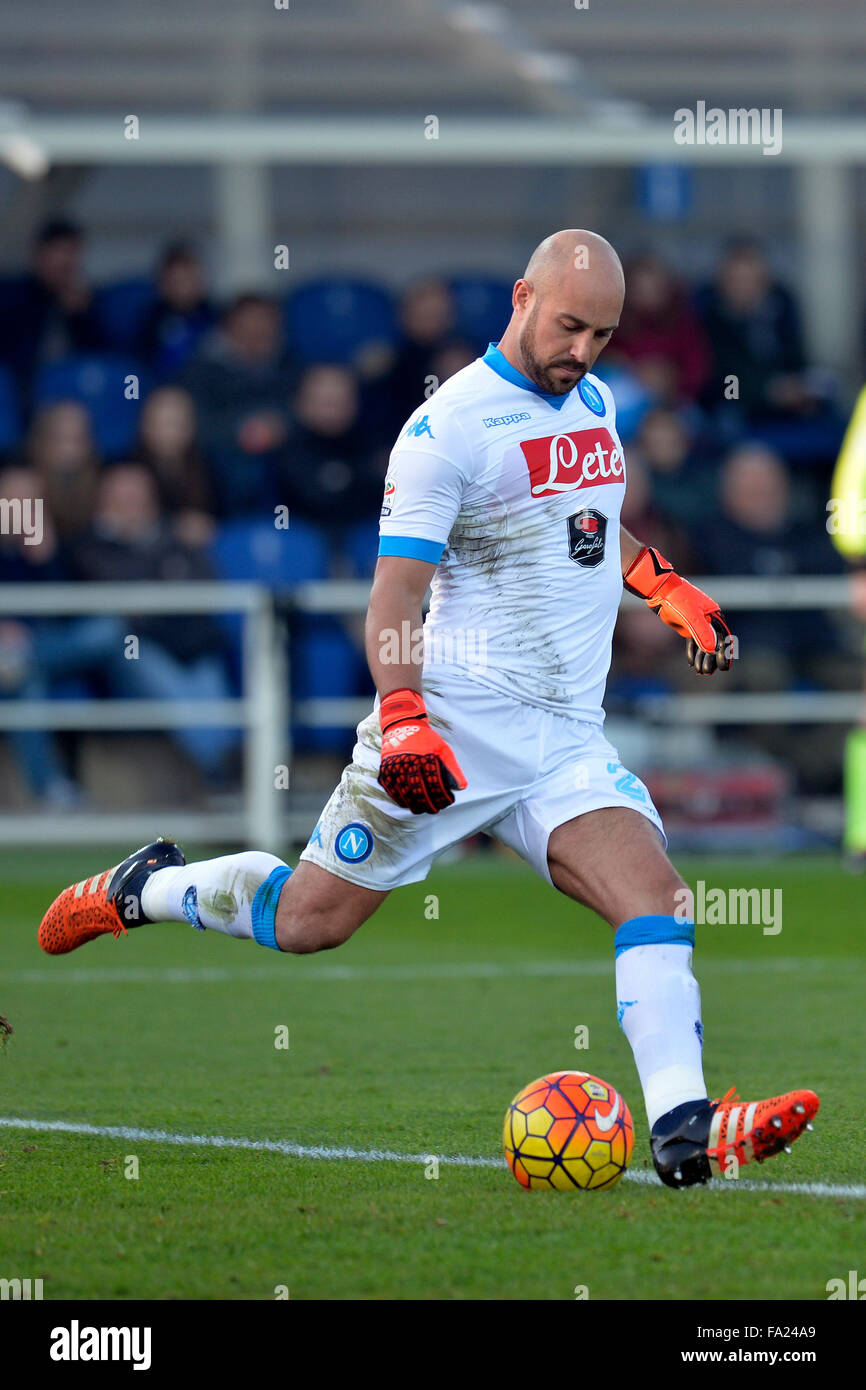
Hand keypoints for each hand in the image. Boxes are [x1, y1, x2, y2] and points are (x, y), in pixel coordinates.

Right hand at [378, 688, 466, 813]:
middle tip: (435, 810)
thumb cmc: (425, 738)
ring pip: (405, 793)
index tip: (448, 802)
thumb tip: (462, 787)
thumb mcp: (443, 749)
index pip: (435, 784)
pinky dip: (399, 799)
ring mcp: (396, 767)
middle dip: (429, 804)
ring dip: (414, 805)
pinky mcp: (386, 769)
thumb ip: (452, 768)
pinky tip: (407, 804)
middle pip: (419, 792)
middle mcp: (409, 763)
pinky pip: (391, 789)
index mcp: (425, 758)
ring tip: (422, 810)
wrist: (402, 724)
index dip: (443, 796)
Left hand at [624, 545, 732, 675]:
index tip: (724, 667)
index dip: (726, 653)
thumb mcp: (691, 616)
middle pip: (715, 643)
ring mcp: (697, 623)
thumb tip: (713, 650)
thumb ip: (702, 632)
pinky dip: (693, 653)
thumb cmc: (677, 600)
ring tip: (701, 672)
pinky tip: (691, 664)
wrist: (660, 591)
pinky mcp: (687, 626)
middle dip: (713, 659)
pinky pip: (693, 642)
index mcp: (714, 615)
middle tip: (709, 672)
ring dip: (703, 658)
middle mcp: (708, 620)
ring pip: (703, 644)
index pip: (724, 637)